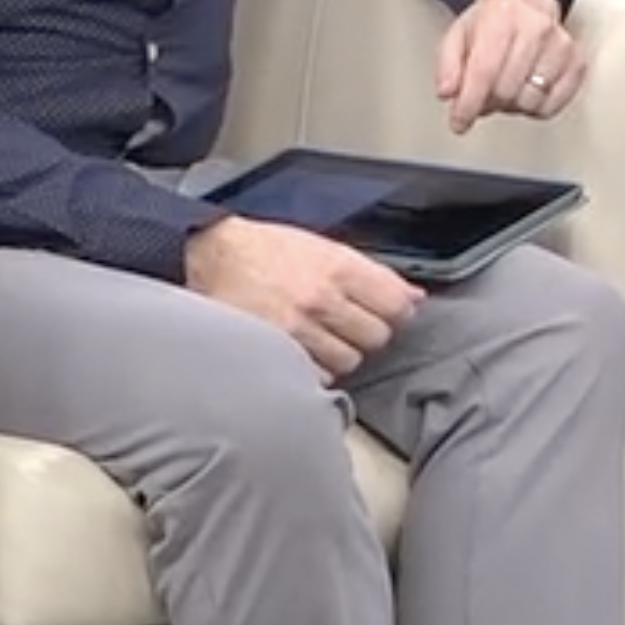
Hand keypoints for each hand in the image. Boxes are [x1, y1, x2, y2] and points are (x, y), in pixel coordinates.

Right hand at [185, 213, 424, 381]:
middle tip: (347, 323)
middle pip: (377, 336)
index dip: (395, 311)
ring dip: (340, 353)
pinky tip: (303, 351)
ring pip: (349, 360)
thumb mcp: (324, 248)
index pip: (396, 305)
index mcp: (338, 267)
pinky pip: (316, 376)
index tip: (387, 312)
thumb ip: (372, 274)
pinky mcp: (276, 352)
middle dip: (366, 332)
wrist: (209, 258)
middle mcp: (321, 299)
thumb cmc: (266, 251)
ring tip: (321, 337)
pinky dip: (314, 369)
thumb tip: (415, 297)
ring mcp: (298, 329)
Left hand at [436, 0, 583, 133]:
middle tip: (482, 97)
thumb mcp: (457, 35)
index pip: (483, 71)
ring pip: (529, 101)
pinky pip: (552, 105)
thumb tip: (448, 92)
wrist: (526, 1)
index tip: (459, 122)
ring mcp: (561, 45)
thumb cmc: (492, 20)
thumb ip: (447, 65)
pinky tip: (525, 92)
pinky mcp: (576, 62)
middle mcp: (536, 27)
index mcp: (501, 15)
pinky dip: (534, 108)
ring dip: (511, 106)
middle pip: (506, 90)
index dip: (468, 104)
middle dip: (488, 103)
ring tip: (505, 89)